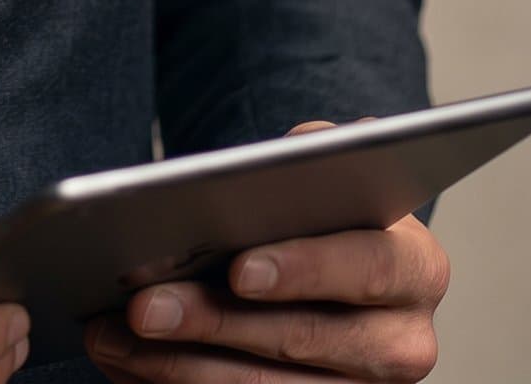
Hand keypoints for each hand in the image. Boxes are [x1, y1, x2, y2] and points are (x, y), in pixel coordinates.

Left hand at [85, 122, 449, 380]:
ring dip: (181, 366)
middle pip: (303, 340)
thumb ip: (299, 167)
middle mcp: (404, 341)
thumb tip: (247, 178)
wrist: (326, 256)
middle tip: (142, 306)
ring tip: (114, 335)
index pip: (367, 266)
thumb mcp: (317, 170)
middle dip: (213, 322)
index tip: (238, 269)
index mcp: (415, 266)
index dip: (304, 269)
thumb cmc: (317, 206)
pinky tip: (129, 361)